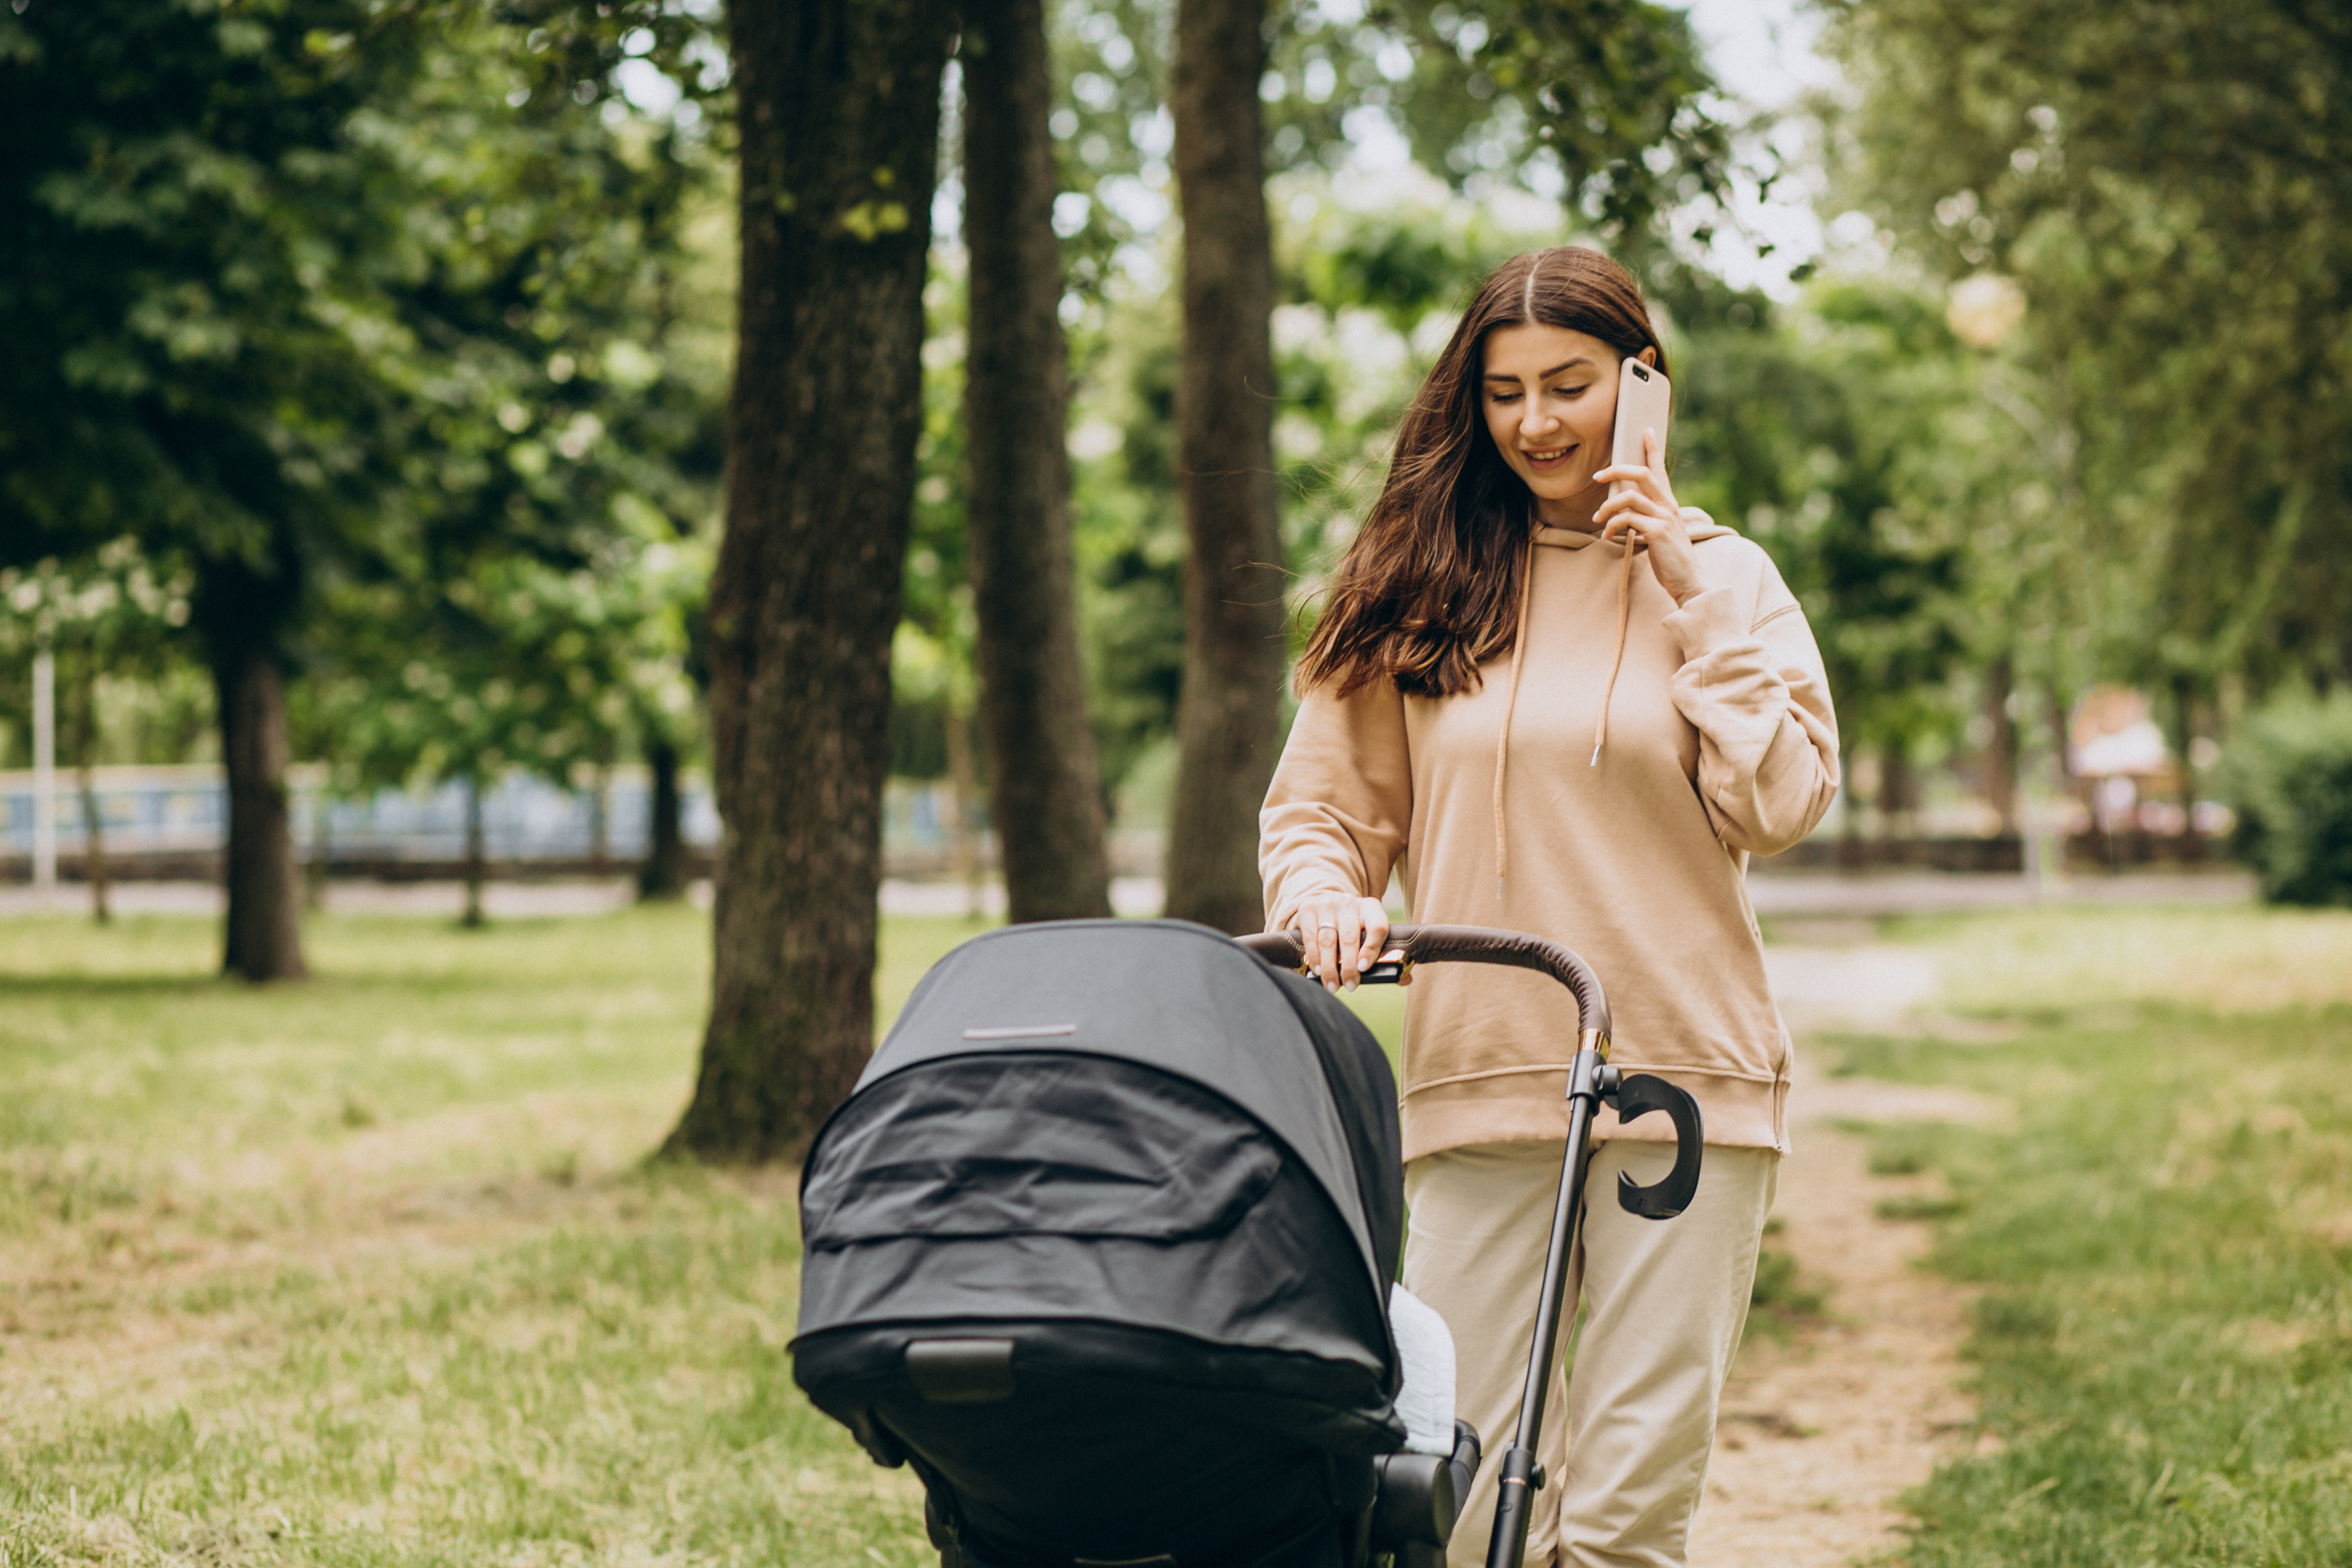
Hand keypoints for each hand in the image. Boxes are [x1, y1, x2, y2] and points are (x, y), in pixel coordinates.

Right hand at [1286, 893, 1403, 992]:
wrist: (1326, 902)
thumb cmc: (1353, 926)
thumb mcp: (1369, 932)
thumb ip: (1387, 955)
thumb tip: (1405, 979)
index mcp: (1371, 908)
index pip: (1377, 927)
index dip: (1372, 949)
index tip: (1365, 968)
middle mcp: (1349, 903)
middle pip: (1350, 937)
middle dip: (1349, 966)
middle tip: (1351, 986)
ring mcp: (1327, 904)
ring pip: (1328, 940)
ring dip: (1329, 967)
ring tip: (1333, 985)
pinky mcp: (1308, 909)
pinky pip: (1311, 938)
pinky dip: (1314, 957)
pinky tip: (1317, 971)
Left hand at [1593, 428, 1705, 606]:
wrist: (1689, 582)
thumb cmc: (1670, 560)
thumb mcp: (1658, 533)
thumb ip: (1646, 519)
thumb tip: (1624, 513)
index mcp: (1669, 504)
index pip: (1660, 470)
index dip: (1652, 449)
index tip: (1646, 432)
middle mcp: (1668, 506)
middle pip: (1641, 474)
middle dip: (1616, 470)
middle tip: (1597, 476)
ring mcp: (1664, 517)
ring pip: (1629, 497)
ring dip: (1607, 506)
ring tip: (1598, 519)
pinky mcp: (1657, 531)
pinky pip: (1627, 519)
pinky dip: (1612, 525)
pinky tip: (1607, 535)